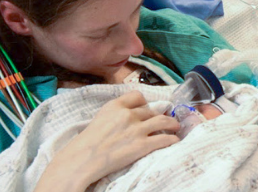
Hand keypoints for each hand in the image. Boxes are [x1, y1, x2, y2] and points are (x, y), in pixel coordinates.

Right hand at [36, 90, 179, 191]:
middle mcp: (127, 114)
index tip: (148, 107)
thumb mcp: (99, 119)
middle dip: (159, 115)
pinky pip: (164, 139)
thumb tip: (128, 116)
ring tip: (176, 127)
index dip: (145, 103)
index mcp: (115, 106)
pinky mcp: (142, 145)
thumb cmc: (85, 143)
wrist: (82, 160)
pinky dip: (171, 139)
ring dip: (172, 124)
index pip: (137, 96)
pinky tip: (174, 140)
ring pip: (163, 121)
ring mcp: (136, 129)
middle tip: (164, 120)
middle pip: (151, 111)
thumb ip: (114, 114)